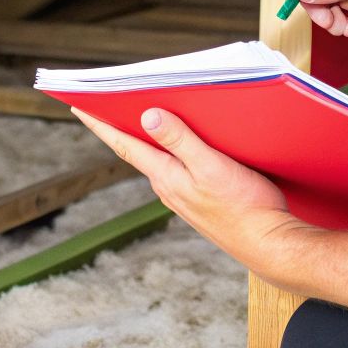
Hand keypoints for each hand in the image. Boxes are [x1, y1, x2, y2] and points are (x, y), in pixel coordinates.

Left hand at [71, 107, 315, 280]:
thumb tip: (147, 116)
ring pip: (158, 161)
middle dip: (120, 127)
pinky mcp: (200, 202)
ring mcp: (182, 197)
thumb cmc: (244, 207)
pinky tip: (180, 146)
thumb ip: (180, 140)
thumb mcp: (211, 166)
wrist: (268, 244)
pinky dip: (170, 153)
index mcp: (166, 176)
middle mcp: (167, 188)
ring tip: (138, 117)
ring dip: (147, 140)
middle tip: (104, 103)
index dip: (100, 124)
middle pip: (137, 151)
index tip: (78, 107)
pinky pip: (177, 171)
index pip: (124, 145)